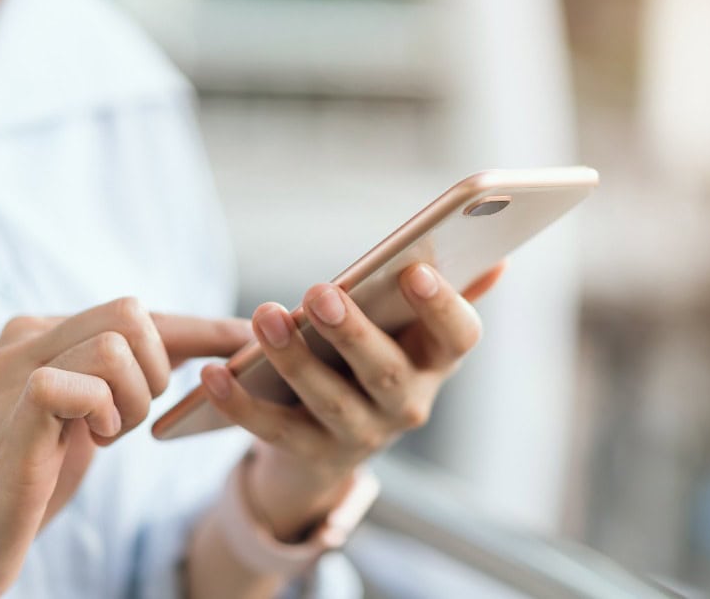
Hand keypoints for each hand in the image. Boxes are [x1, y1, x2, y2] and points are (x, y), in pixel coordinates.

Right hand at [0, 299, 249, 598]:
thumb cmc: (23, 483)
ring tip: (101, 437)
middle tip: (124, 421)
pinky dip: (102, 414)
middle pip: (132, 313)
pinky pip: (81, 382)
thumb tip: (187, 349)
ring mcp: (14, 371)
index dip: (200, 327)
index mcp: (43, 334)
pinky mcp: (14, 413)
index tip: (248, 338)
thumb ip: (115, 378)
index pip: (137, 314)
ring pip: (116, 345)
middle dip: (156, 371)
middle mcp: (26, 338)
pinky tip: (87, 442)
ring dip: (132, 401)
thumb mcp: (82, 417)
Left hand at [199, 263, 502, 539]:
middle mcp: (407, 405)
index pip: (459, 337)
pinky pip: (274, 432)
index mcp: (435, 361)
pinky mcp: (310, 455)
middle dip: (354, 333)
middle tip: (320, 293)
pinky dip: (241, 405)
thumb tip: (496, 255)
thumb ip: (447, 290)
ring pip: (330, 402)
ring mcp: (361, 436)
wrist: (333, 443)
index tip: (415, 270)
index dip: (443, 307)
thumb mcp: (410, 330)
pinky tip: (213, 374)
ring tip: (264, 318)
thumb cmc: (375, 358)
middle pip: (385, 372)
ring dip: (295, 361)